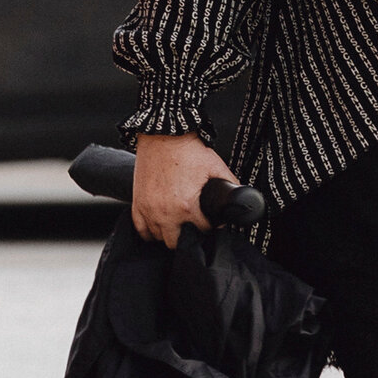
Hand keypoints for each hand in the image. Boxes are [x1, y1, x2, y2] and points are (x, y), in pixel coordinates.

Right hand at [132, 131, 237, 247]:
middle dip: (189, 237)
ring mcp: (148, 209)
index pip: (202, 232)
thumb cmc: (188, 151)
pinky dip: (150, 231)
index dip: (210, 228)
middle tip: (195, 226)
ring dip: (170, 234)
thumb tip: (240, 196)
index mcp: (186, 206)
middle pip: (177, 242)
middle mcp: (165, 212)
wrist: (163, 136)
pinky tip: (160, 226)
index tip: (212, 222)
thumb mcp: (216, 167)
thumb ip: (230, 184)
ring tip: (180, 225)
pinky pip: (141, 229)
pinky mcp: (137, 203)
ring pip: (158, 238)